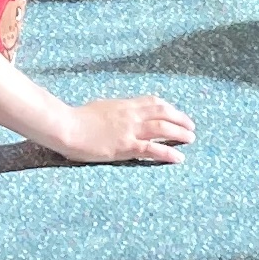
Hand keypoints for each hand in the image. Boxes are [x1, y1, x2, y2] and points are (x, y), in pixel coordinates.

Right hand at [57, 91, 195, 165]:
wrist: (67, 126)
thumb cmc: (77, 119)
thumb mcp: (100, 108)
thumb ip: (114, 111)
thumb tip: (118, 113)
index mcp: (124, 105)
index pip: (153, 102)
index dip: (168, 108)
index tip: (177, 114)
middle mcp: (131, 115)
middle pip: (163, 112)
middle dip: (180, 119)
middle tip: (191, 127)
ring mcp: (129, 130)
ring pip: (162, 128)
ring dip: (179, 133)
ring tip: (191, 139)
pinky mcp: (125, 146)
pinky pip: (152, 148)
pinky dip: (168, 152)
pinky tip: (179, 157)